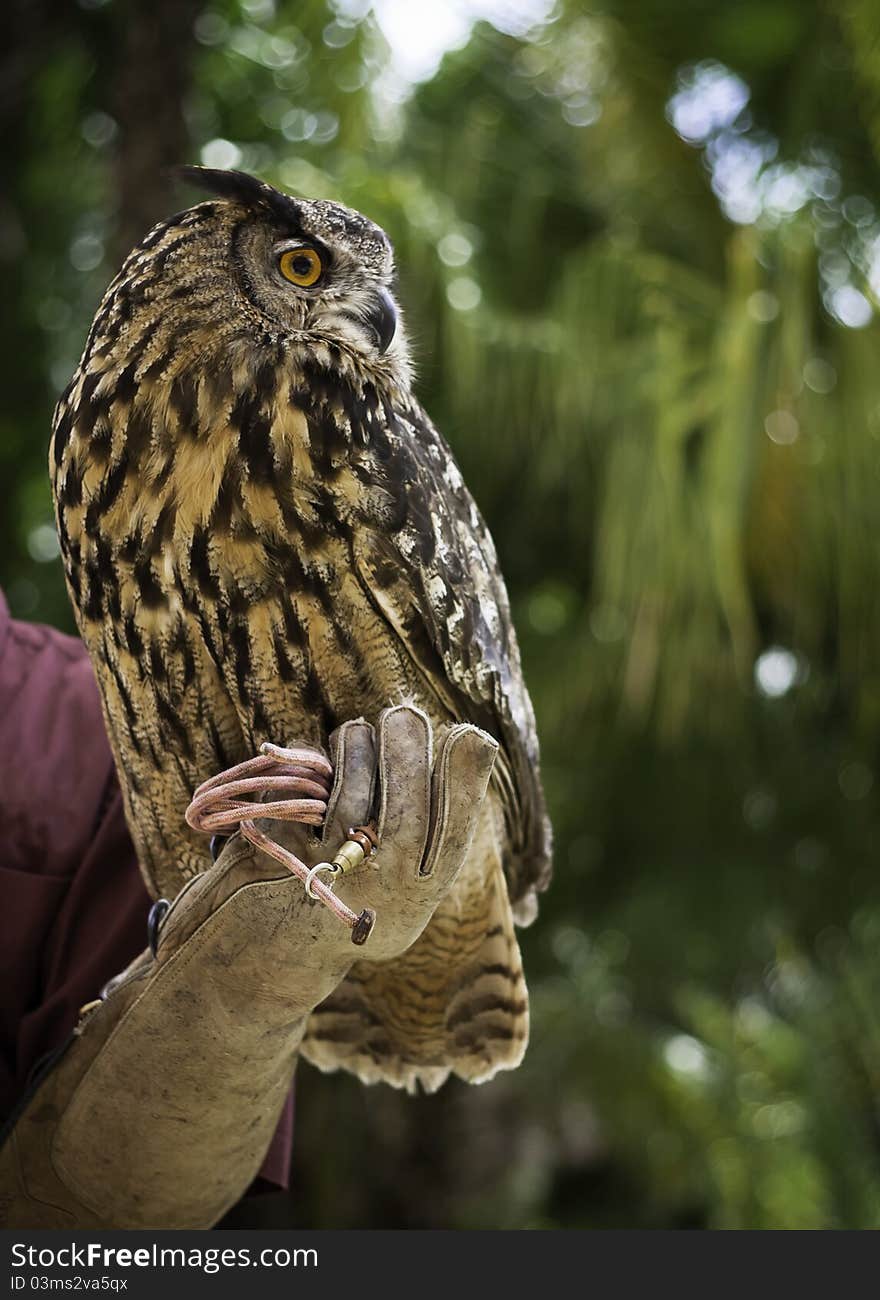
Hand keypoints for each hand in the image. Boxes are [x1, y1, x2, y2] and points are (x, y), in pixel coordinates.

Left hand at [275, 704, 498, 962]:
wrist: (267, 961)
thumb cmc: (344, 905)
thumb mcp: (394, 889)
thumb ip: (421, 837)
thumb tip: (457, 751)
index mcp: (415, 900)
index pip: (453, 832)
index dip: (465, 778)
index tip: (470, 735)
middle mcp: (376, 896)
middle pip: (407, 808)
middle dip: (409, 747)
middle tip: (404, 713)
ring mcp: (325, 876)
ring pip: (352, 789)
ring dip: (357, 745)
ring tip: (358, 732)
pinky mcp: (277, 854)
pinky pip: (302, 787)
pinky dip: (311, 762)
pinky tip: (317, 762)